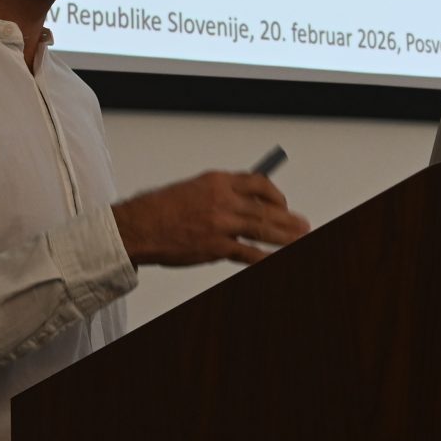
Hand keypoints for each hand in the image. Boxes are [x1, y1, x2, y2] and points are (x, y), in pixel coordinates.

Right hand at [112, 171, 309, 266]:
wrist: (137, 227)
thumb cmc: (160, 209)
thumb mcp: (193, 189)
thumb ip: (220, 194)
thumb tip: (245, 204)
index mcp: (217, 181)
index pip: (257, 182)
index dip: (275, 193)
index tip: (282, 202)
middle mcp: (223, 200)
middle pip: (266, 208)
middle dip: (288, 218)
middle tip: (303, 224)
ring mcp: (221, 224)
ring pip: (262, 229)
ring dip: (286, 236)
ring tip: (301, 239)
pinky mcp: (215, 246)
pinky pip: (248, 253)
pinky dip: (265, 257)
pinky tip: (276, 259)